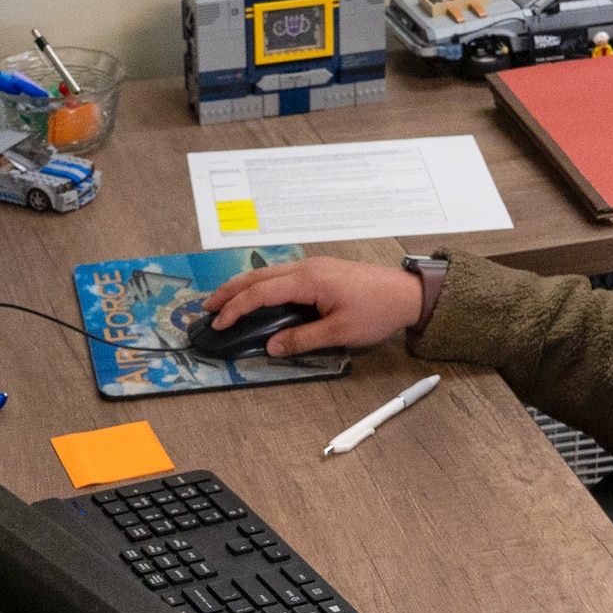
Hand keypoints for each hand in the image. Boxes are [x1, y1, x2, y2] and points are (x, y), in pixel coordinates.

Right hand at [202, 256, 421, 354]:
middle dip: (231, 291)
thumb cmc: (377, 310)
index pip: (261, 292)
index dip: (237, 308)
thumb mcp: (340, 332)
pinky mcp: (320, 271)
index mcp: (309, 280)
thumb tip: (273, 346)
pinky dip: (262, 285)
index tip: (219, 322)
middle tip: (207, 306)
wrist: (405, 293)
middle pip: (258, 276)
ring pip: (269, 273)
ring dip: (245, 286)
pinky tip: (258, 295)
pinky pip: (282, 275)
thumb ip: (303, 338)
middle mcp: (307, 267)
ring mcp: (313, 266)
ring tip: (225, 301)